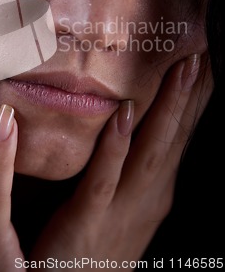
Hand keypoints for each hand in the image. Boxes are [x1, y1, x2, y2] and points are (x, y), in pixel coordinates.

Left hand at [30, 53, 212, 269]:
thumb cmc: (100, 240)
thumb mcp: (126, 201)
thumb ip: (131, 162)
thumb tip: (134, 122)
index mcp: (154, 188)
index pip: (178, 135)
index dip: (193, 99)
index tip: (203, 62)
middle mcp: (147, 195)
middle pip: (172, 136)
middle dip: (188, 94)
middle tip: (201, 53)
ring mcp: (122, 208)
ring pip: (149, 151)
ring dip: (167, 110)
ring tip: (180, 70)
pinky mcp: (89, 220)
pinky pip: (104, 179)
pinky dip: (117, 146)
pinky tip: (125, 115)